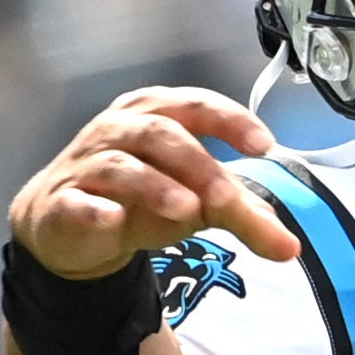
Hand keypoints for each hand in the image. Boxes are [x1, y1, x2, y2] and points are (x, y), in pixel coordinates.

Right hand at [9, 87, 299, 279]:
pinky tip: (113, 218)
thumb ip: (245, 215)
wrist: (72, 228)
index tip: (264, 145)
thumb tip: (290, 249)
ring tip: (188, 211)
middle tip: (228, 199)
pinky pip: (77, 201)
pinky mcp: (63, 202)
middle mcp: (120, 129)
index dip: (231, 120)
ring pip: (121, 165)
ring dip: (156, 186)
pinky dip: (96, 208)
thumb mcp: (200, 201)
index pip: (198, 105)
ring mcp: (88, 164)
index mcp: (159, 113)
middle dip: (200, 166)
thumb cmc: (144, 198)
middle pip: (163, 135)